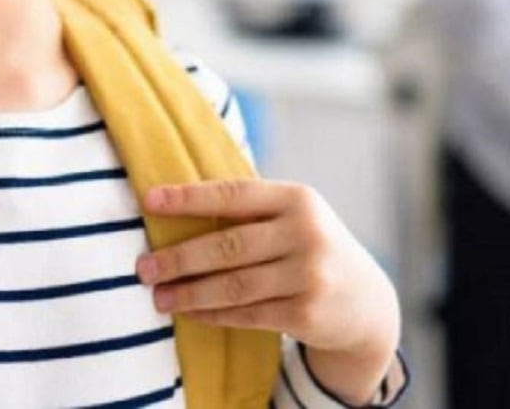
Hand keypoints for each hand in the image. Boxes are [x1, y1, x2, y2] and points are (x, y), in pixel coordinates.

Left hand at [137, 180, 401, 404]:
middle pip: (228, 246)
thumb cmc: (309, 247)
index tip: (148, 200)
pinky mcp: (307, 314)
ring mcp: (309, 276)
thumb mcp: (294, 216)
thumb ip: (248, 207)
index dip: (189, 198)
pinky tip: (189, 312)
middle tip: (142, 268)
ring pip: (234, 286)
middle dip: (179, 259)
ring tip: (158, 297)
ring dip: (189, 293)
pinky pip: (247, 314)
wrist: (367, 302)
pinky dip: (213, 315)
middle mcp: (306, 234)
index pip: (233, 194)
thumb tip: (170, 203)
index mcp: (298, 199)